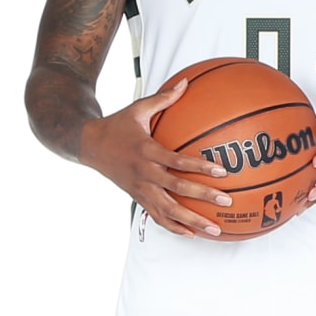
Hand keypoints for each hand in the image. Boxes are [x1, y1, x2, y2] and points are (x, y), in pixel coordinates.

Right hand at [79, 80, 232, 236]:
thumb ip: (163, 99)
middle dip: (203, 197)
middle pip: (177, 189)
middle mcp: (144, 173)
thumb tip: (185, 82)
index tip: (221, 172)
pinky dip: (174, 227)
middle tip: (226, 202)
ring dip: (192, 221)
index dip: (199, 168)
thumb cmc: (117, 126)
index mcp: (147, 151)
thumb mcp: (138, 108)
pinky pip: (157, 217)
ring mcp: (140, 189)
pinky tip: (192, 234)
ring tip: (214, 230)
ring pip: (168, 210)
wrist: (88, 145)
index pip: (177, 162)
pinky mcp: (137, 198)